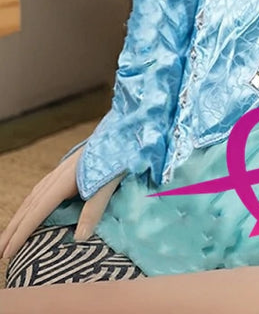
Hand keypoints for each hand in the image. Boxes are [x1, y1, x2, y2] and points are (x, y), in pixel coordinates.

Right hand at [0, 145, 124, 260]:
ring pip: (32, 199)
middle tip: (0, 252)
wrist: (121, 133)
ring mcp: (59, 172)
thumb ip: (93, 210)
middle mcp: (56, 176)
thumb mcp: (108, 184)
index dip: (22, 233)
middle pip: (29, 206)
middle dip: (13, 230)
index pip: (38, 211)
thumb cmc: (116, 157)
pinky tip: (27, 212)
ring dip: (18, 219)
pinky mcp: (64, 171)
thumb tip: (79, 238)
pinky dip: (29, 206)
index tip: (9, 251)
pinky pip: (39, 192)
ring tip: (7, 238)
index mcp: (64, 180)